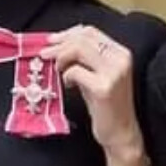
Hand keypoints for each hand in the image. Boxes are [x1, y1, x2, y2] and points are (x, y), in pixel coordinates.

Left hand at [51, 23, 145, 165]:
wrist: (121, 134)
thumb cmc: (107, 107)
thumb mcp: (97, 76)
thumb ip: (85, 59)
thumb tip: (60, 44)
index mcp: (120, 52)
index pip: (91, 31)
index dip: (68, 33)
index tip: (51, 41)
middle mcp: (120, 59)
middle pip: (83, 37)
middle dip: (59, 44)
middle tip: (44, 54)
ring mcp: (113, 72)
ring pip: (79, 49)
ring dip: (61, 57)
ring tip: (56, 69)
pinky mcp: (103, 88)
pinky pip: (75, 71)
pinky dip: (66, 76)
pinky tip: (68, 85)